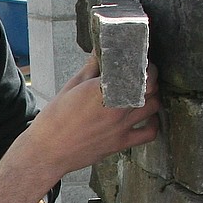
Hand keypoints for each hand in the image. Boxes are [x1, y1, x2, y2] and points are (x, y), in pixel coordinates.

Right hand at [27, 61, 159, 176]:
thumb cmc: (54, 120)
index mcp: (101, 90)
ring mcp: (120, 127)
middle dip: (150, 77)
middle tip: (143, 75)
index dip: (143, 64)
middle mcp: (116, 107)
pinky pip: (150, 133)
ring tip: (144, 94)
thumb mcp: (70, 87)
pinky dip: (154, 123)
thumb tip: (100, 51)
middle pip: (150, 87)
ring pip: (154, 106)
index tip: (140, 62)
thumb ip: (90, 68)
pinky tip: (147, 117)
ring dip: (152, 97)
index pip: (137, 71)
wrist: (47, 151)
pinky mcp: (121, 143)